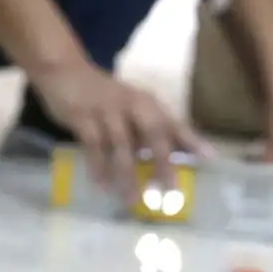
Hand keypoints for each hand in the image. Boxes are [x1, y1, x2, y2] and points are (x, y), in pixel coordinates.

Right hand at [32, 60, 210, 203]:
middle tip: (169, 192)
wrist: (64, 71)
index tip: (209, 160)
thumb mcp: (131, 106)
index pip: (172, 122)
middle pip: (153, 132)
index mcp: (146, 102)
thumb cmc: (104, 96)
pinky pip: (93, 145)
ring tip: (132, 199)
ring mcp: (106, 110)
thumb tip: (182, 152)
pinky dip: (98, 166)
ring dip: (128, 173)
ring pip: (121, 144)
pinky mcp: (82, 117)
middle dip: (162, 162)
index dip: (191, 140)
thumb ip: (153, 126)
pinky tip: (103, 185)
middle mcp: (131, 104)